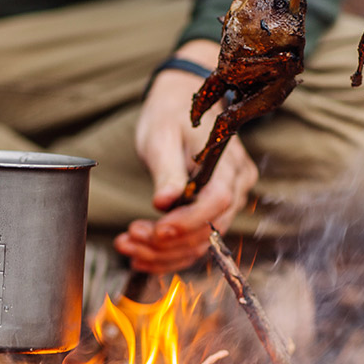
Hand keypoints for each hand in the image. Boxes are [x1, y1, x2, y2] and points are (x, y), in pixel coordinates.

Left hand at [116, 40, 257, 273]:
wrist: (180, 108)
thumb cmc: (170, 117)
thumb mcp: (162, 137)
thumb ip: (167, 170)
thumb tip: (164, 202)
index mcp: (228, 162)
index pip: (218, 201)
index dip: (189, 221)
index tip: (157, 230)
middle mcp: (237, 186)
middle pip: (209, 229)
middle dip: (167, 242)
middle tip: (128, 238)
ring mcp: (229, 203)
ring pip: (201, 243)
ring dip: (162, 254)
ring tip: (126, 246)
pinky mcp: (213, 214)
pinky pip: (195, 244)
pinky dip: (167, 255)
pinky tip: (139, 256)